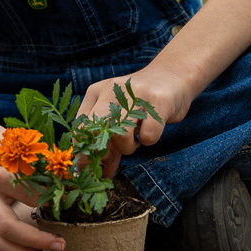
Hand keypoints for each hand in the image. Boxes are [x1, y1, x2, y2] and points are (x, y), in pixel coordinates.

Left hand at [76, 66, 193, 176]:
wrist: (170, 76)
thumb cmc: (139, 103)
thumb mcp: (116, 117)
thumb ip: (107, 143)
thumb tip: (98, 174)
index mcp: (96, 92)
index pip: (80, 128)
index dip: (85, 152)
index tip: (94, 165)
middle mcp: (112, 90)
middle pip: (95, 131)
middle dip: (102, 153)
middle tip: (112, 159)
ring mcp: (135, 94)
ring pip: (120, 135)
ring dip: (128, 148)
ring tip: (135, 141)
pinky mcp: (158, 101)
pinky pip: (148, 135)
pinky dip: (149, 140)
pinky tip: (150, 130)